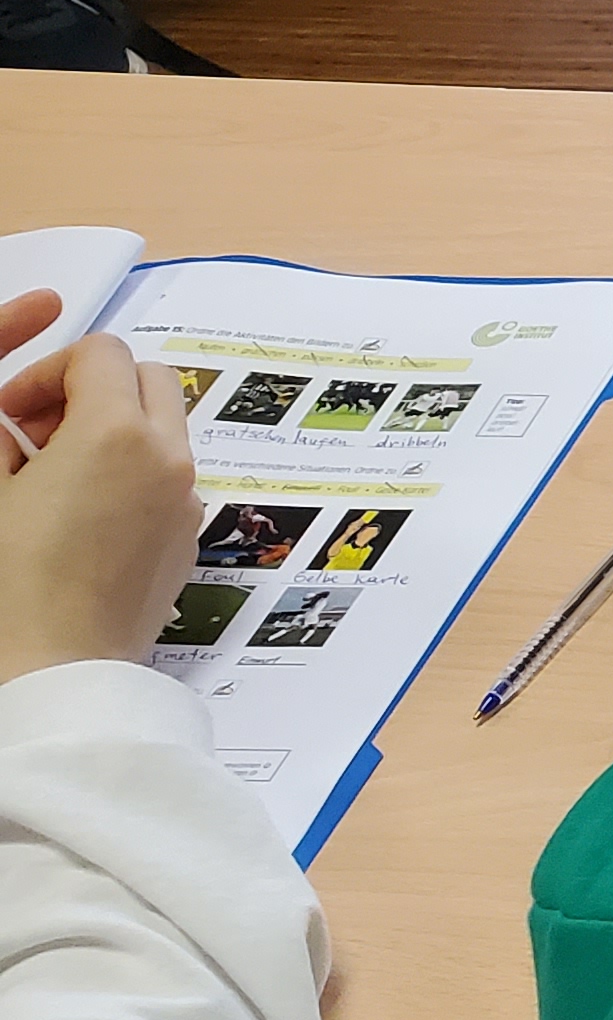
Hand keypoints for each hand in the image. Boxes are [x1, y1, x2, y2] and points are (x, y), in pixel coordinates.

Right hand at [0, 320, 203, 687]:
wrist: (58, 666)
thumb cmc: (14, 582)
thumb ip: (2, 440)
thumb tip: (14, 427)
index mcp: (117, 433)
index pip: (101, 353)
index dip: (48, 370)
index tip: (13, 410)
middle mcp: (166, 459)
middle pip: (149, 379)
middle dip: (95, 388)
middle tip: (39, 429)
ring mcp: (186, 500)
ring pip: (166, 428)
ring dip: (118, 429)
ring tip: (56, 472)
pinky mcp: (187, 537)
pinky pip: (170, 478)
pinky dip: (135, 471)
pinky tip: (83, 511)